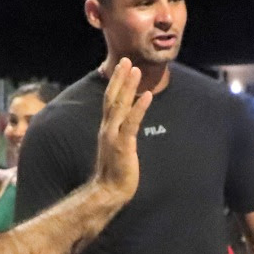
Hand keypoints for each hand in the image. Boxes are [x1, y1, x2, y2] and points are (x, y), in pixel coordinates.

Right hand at [93, 57, 151, 201]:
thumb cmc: (114, 174)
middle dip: (120, 78)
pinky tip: (146, 95)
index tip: (122, 68)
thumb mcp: (117, 149)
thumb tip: (128, 128)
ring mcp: (114, 136)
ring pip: (120, 105)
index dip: (116, 83)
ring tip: (135, 70)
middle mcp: (107, 128)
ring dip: (128, 86)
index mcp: (106, 129)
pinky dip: (139, 108)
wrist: (108, 193)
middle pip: (112, 97)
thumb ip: (121, 135)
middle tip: (126, 60)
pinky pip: (131, 123)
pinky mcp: (123, 145)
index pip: (110, 101)